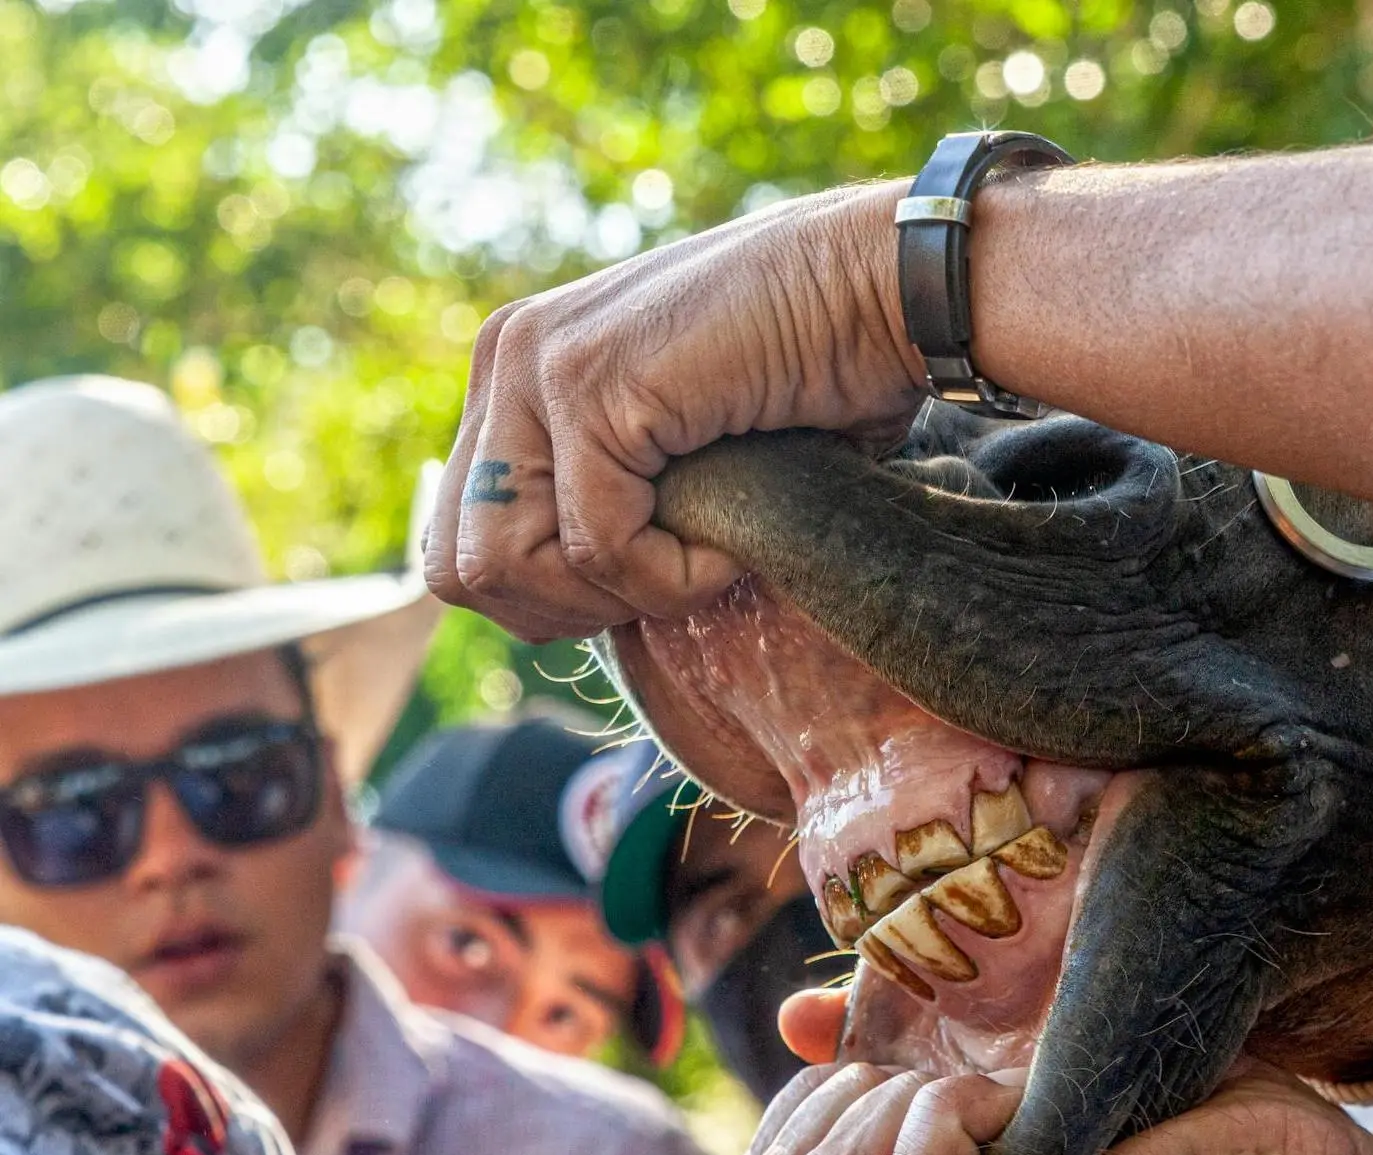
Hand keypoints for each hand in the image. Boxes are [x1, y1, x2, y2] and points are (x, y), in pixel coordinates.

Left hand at [425, 183, 924, 641]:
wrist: (881, 290)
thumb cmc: (811, 376)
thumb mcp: (675, 453)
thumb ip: (607, 501)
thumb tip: (567, 610)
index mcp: (513, 373)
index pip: (455, 545)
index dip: (546, 597)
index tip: (643, 580)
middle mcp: (505, 358)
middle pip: (457, 567)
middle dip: (564, 610)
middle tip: (665, 584)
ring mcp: (538, 366)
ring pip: (505, 565)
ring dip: (613, 597)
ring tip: (698, 561)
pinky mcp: (592, 386)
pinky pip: (598, 546)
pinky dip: (672, 575)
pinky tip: (728, 545)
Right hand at [740, 990, 1372, 1154]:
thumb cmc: (1164, 1103)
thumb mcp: (999, 1067)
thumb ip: (898, 1055)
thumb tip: (796, 1019)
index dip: (821, 1094)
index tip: (928, 1070)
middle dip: (861, 1091)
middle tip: (973, 1085)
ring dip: (914, 1096)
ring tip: (1005, 1099)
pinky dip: (953, 1114)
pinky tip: (1020, 1112)